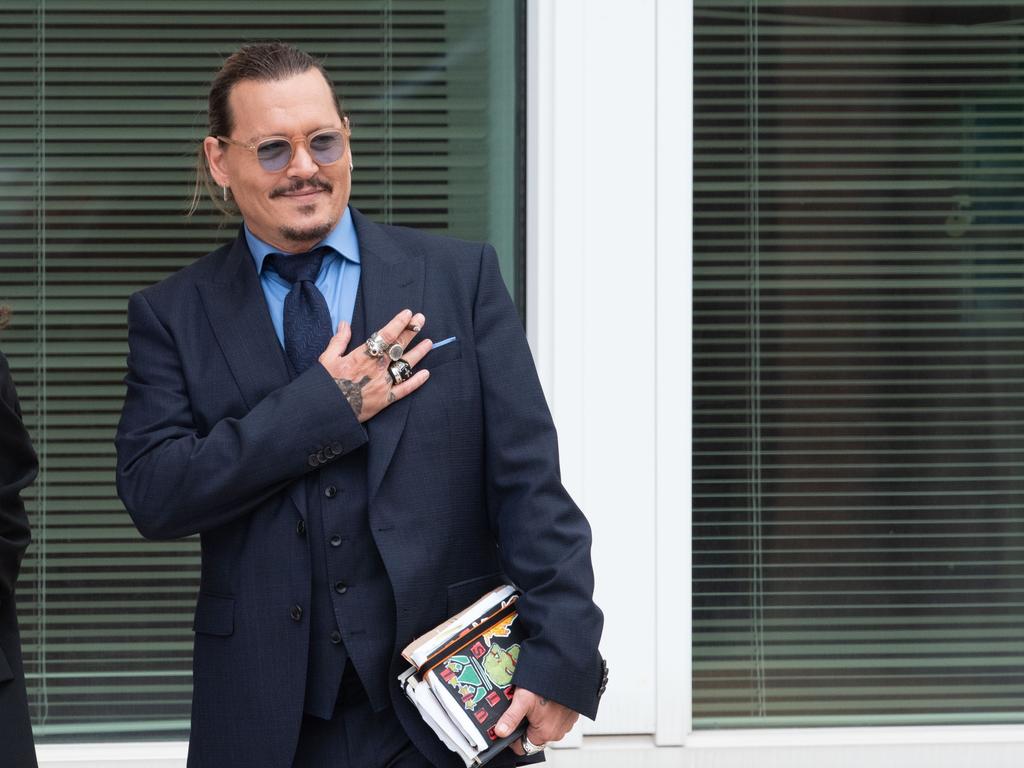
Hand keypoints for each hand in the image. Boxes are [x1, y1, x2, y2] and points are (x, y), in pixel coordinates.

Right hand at [318, 308, 431, 422]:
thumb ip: (339, 341)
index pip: (385, 335)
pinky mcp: (385, 400)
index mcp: (363, 356)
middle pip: (398, 347)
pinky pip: (405, 390)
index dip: (398, 323)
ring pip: (405, 365)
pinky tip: (426, 374)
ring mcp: (383, 384)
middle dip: (411, 332)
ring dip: (418, 353)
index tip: (408, 314)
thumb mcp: (327, 359)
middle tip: (421, 320)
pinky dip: (416, 382)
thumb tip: (344, 324)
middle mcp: (377, 368)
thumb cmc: (325, 384)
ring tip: (428, 343)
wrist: (326, 411)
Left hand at [494, 687, 578, 754]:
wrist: (567, 671)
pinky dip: (549, 712)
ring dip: (538, 718)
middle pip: (533, 736)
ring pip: (544, 727)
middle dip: (525, 724)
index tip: (508, 725)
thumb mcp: (523, 699)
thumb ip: (511, 718)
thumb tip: (500, 732)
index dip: (512, 738)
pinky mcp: (570, 716)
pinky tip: (545, 699)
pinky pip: (555, 719)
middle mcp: (557, 733)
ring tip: (534, 701)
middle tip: (521, 708)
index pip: (523, 747)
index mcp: (545, 733)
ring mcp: (565, 724)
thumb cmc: (547, 684)